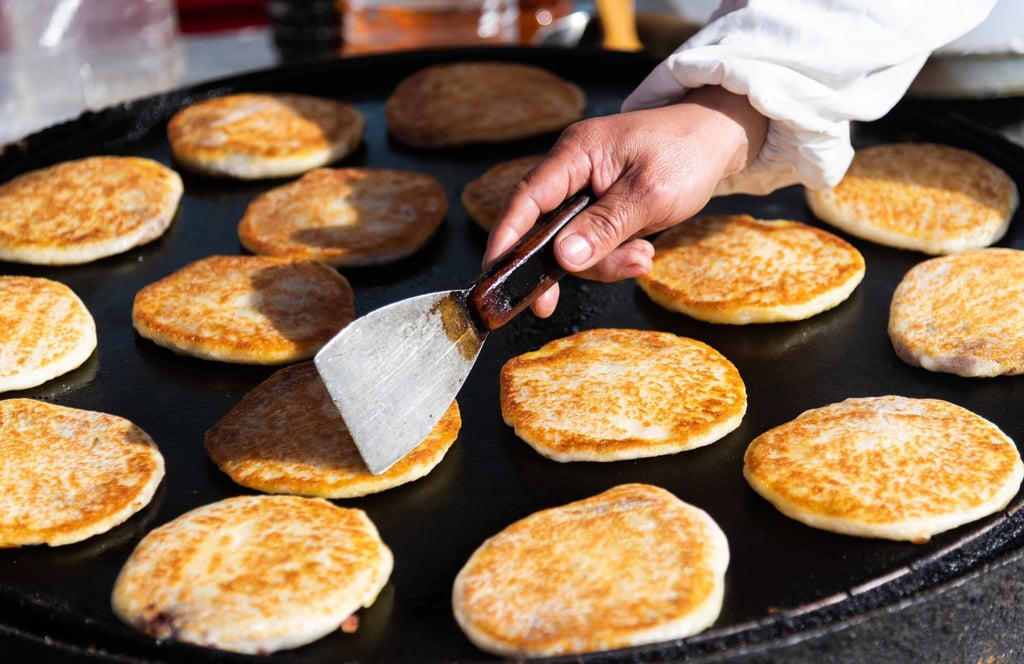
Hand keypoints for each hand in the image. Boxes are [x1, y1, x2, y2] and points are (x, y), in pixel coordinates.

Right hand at [482, 86, 766, 316]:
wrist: (719, 138)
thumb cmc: (687, 152)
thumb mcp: (650, 195)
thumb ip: (604, 227)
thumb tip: (562, 258)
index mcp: (575, 154)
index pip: (526, 199)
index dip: (505, 238)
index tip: (494, 275)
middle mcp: (573, 172)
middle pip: (545, 230)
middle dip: (568, 264)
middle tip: (564, 298)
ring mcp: (586, 192)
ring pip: (572, 245)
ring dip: (605, 262)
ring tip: (643, 256)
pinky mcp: (601, 209)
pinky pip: (593, 244)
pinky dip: (615, 257)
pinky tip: (643, 252)